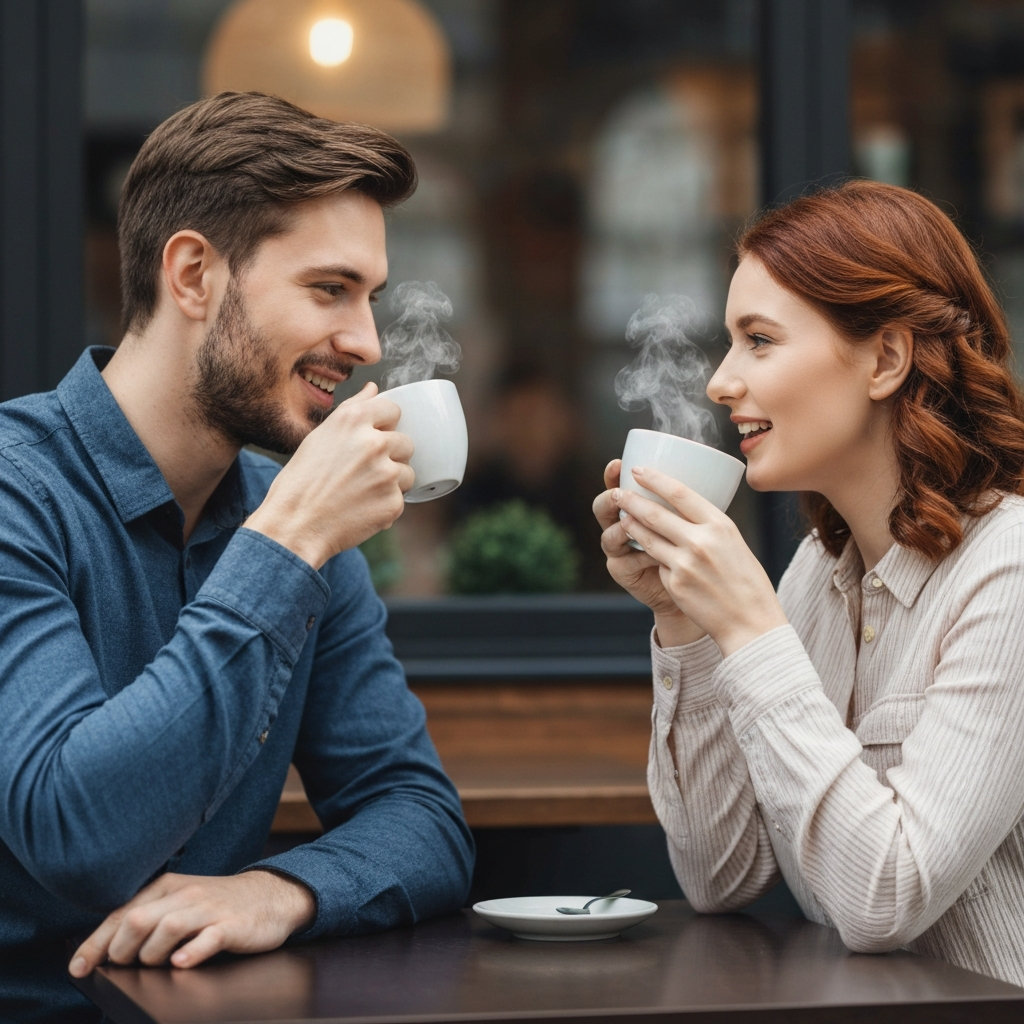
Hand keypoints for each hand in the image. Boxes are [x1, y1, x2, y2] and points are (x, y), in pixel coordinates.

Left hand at [67, 870, 315, 976]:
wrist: (271, 896)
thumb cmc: (217, 906)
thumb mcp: (180, 903)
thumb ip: (149, 918)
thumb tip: (107, 949)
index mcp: (167, 888)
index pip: (121, 914)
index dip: (95, 944)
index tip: (78, 969)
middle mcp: (185, 895)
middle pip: (138, 921)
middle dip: (121, 951)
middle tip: (126, 967)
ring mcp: (210, 909)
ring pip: (168, 928)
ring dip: (152, 955)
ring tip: (157, 965)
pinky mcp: (233, 925)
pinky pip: (208, 938)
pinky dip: (191, 953)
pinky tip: (182, 963)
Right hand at [244, 383, 414, 567]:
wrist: (294, 526)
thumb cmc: (301, 482)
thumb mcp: (319, 436)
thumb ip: (352, 409)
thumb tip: (374, 388)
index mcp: (354, 420)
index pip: (393, 409)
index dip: (385, 425)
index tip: (374, 437)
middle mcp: (374, 443)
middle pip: (405, 442)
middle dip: (391, 456)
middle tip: (363, 472)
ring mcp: (387, 473)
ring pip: (407, 472)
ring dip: (392, 482)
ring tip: (362, 491)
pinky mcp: (393, 502)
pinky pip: (400, 499)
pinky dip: (385, 505)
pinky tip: (361, 509)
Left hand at [612, 465, 787, 657]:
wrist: (751, 623)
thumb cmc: (747, 583)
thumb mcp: (735, 544)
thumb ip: (710, 527)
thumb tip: (684, 511)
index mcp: (720, 525)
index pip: (680, 493)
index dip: (655, 479)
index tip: (638, 470)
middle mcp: (701, 540)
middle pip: (655, 513)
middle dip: (632, 500)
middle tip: (618, 492)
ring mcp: (685, 562)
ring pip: (648, 537)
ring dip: (631, 525)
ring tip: (622, 517)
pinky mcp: (675, 582)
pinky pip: (658, 564)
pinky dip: (654, 560)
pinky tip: (651, 560)